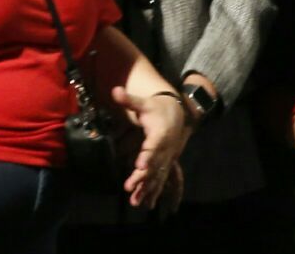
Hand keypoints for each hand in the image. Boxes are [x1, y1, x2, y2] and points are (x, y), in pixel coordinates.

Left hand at [111, 86, 190, 208]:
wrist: (180, 113)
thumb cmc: (158, 108)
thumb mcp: (144, 103)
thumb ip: (129, 100)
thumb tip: (115, 90)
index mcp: (160, 132)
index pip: (153, 145)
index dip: (147, 156)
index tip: (139, 165)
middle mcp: (166, 147)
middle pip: (154, 164)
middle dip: (142, 177)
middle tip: (130, 187)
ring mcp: (167, 157)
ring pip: (157, 175)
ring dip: (147, 189)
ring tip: (135, 202)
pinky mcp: (167, 163)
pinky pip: (161, 179)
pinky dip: (153, 191)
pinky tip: (146, 204)